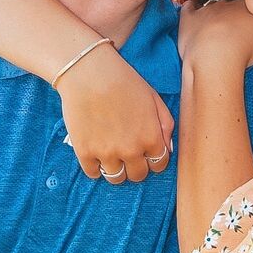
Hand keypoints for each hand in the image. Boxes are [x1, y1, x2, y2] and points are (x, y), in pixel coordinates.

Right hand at [57, 45, 172, 184]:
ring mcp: (107, 153)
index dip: (153, 159)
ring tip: (111, 155)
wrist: (89, 73)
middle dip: (135, 166)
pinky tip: (95, 154)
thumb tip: (167, 149)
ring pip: (116, 179)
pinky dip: (95, 167)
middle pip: (138, 175)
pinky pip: (92, 173)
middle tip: (126, 153)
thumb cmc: (124, 82)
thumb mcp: (154, 99)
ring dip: (116, 170)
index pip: (158, 165)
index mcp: (151, 138)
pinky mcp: (85, 152)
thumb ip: (165, 125)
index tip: (145, 153)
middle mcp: (131, 150)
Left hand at [178, 0, 252, 68]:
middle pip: (233, 10)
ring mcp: (206, 11)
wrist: (217, 55)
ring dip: (216, 18)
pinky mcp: (189, 21)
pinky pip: (189, 10)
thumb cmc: (248, 47)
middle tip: (239, 40)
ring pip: (212, 8)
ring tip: (219, 37)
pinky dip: (191, 12)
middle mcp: (227, 4)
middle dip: (236, 21)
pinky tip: (193, 17)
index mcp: (248, 7)